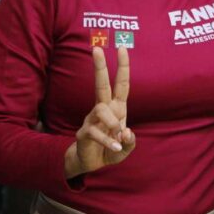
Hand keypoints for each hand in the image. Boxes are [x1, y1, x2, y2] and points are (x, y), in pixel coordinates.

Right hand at [65, 46, 133, 177]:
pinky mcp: (83, 132)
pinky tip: (114, 148)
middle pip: (101, 84)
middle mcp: (103, 110)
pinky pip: (95, 131)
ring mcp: (91, 120)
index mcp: (116, 108)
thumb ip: (130, 141)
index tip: (122, 48)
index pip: (121, 84)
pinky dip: (107, 141)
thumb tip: (126, 132)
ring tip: (118, 137)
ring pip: (101, 109)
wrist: (92, 164)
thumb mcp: (126, 148)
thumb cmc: (110, 150)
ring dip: (112, 122)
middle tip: (95, 49)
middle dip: (100, 67)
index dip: (122, 67)